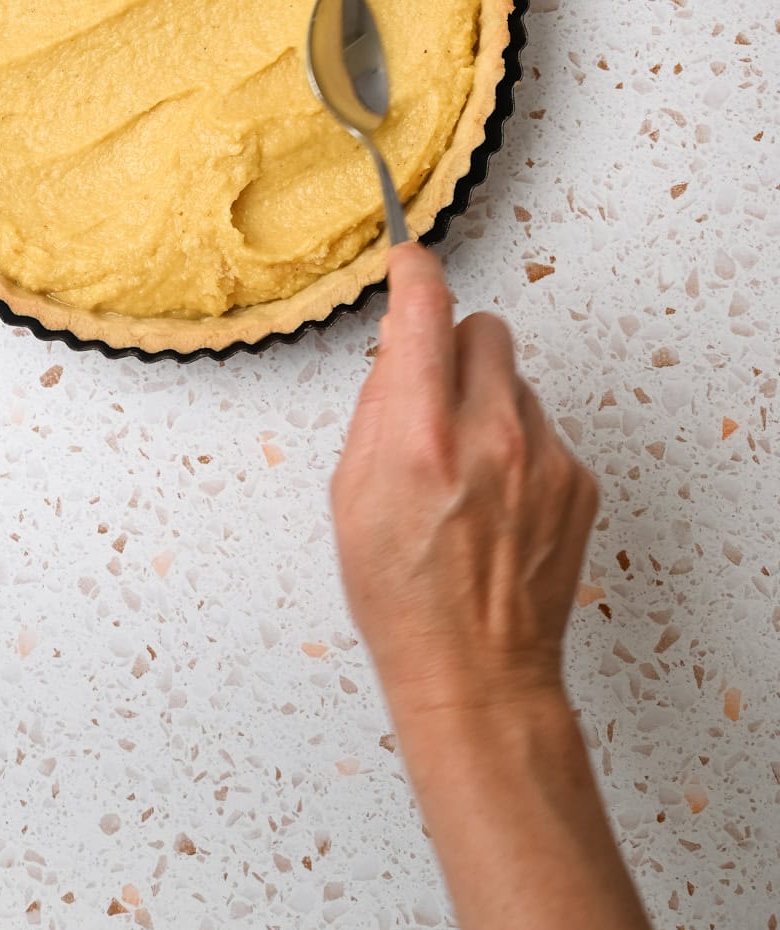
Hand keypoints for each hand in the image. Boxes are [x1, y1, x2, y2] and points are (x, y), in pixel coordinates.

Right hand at [331, 242, 598, 729]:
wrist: (476, 670)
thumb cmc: (403, 594)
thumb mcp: (351, 492)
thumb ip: (378, 410)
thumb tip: (398, 351)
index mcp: (420, 437)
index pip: (425, 312)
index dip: (415, 272)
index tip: (410, 260)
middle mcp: (489, 436)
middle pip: (483, 328)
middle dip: (453, 349)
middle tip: (434, 399)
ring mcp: (544, 458)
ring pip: (514, 381)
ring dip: (488, 404)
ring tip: (465, 472)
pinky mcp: (578, 480)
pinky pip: (543, 429)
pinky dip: (519, 448)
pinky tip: (497, 501)